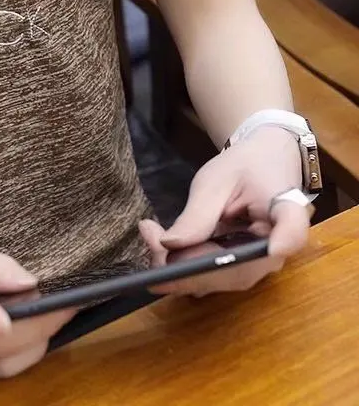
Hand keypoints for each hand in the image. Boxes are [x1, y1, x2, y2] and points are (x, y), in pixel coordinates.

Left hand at [139, 127, 311, 296]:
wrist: (261, 165)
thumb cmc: (243, 167)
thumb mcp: (216, 180)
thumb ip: (197, 214)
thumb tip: (170, 245)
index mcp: (285, 211)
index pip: (292, 229)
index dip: (286, 240)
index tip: (275, 248)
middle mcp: (277, 248)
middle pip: (237, 270)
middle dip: (186, 264)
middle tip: (150, 238)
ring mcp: (259, 263)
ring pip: (219, 278)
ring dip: (178, 266)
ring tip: (149, 235)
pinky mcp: (242, 267)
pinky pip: (212, 274)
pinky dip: (181, 264)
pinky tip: (157, 244)